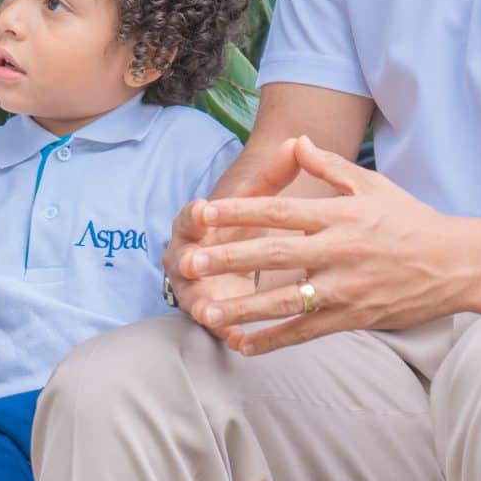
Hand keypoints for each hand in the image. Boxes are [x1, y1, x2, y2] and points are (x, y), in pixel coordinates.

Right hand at [163, 138, 302, 340]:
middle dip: (190, 262)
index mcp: (196, 225)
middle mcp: (187, 257)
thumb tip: (297, 142)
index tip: (204, 209)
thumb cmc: (245, 223)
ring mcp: (195, 289)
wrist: (237, 256)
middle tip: (196, 263)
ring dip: (201, 304)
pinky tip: (237, 338)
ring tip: (209, 311)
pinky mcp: (211, 314)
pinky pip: (216, 326)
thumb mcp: (259, 199)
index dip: (196, 214)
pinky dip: (224, 331)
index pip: (190, 216)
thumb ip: (275, 175)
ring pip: (194, 297)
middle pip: (183, 259)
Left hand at [180, 136, 480, 354]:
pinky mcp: (355, 317)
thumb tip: (297, 140)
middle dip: (231, 258)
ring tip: (208, 311)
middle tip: (192, 262)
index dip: (239, 212)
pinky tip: (243, 345)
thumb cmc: (411, 221)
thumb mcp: (373, 186)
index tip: (204, 213)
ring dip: (245, 308)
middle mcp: (340, 250)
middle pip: (276, 255)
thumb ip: (330, 166)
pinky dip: (275, 341)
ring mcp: (347, 287)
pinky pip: (308, 331)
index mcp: (340, 214)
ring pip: (287, 300)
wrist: (456, 263)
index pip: (280, 211)